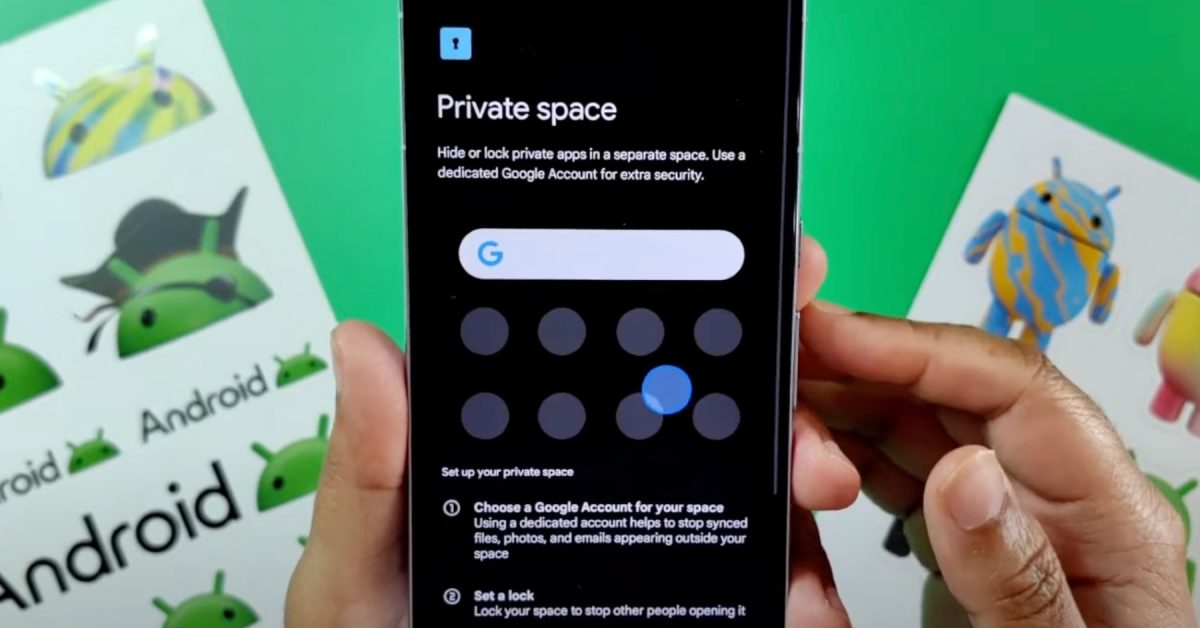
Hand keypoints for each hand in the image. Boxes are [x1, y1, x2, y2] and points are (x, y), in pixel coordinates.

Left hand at [285, 236, 853, 626]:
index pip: (615, 344)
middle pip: (711, 410)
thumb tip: (364, 346)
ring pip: (749, 490)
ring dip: (798, 503)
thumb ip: (371, 469)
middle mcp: (595, 470)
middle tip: (813, 465)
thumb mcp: (358, 562)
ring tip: (808, 560)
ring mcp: (640, 536)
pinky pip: (750, 576)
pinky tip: (804, 605)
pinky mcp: (674, 596)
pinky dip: (795, 584)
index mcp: (525, 433)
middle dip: (784, 413)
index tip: (779, 275)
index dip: (702, 299)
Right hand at [797, 305, 1196, 626]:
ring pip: (921, 427)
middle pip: (952, 395)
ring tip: (788, 440)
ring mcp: (1014, 514)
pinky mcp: (976, 541)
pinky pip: (908, 474)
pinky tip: (814, 473)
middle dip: (860, 383)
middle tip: (782, 396)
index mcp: (1106, 511)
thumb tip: (961, 471)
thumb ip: (1017, 577)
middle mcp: (1059, 495)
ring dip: (847, 422)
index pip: (1010, 385)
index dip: (911, 345)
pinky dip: (853, 465)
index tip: (826, 336)